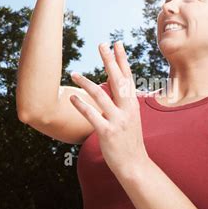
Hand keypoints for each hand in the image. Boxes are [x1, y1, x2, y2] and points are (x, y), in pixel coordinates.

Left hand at [69, 42, 149, 179]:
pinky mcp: (107, 132)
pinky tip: (72, 97)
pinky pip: (92, 115)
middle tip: (101, 44)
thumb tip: (111, 81)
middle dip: (109, 61)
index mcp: (132, 104)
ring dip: (85, 83)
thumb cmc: (128, 140)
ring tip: (73, 73)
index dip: (121, 59)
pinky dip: (81, 105)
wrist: (134, 165)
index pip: (127, 77)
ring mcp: (118, 120)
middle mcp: (127, 109)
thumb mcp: (129, 117)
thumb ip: (121, 100)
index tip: (116, 43)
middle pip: (117, 80)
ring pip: (100, 95)